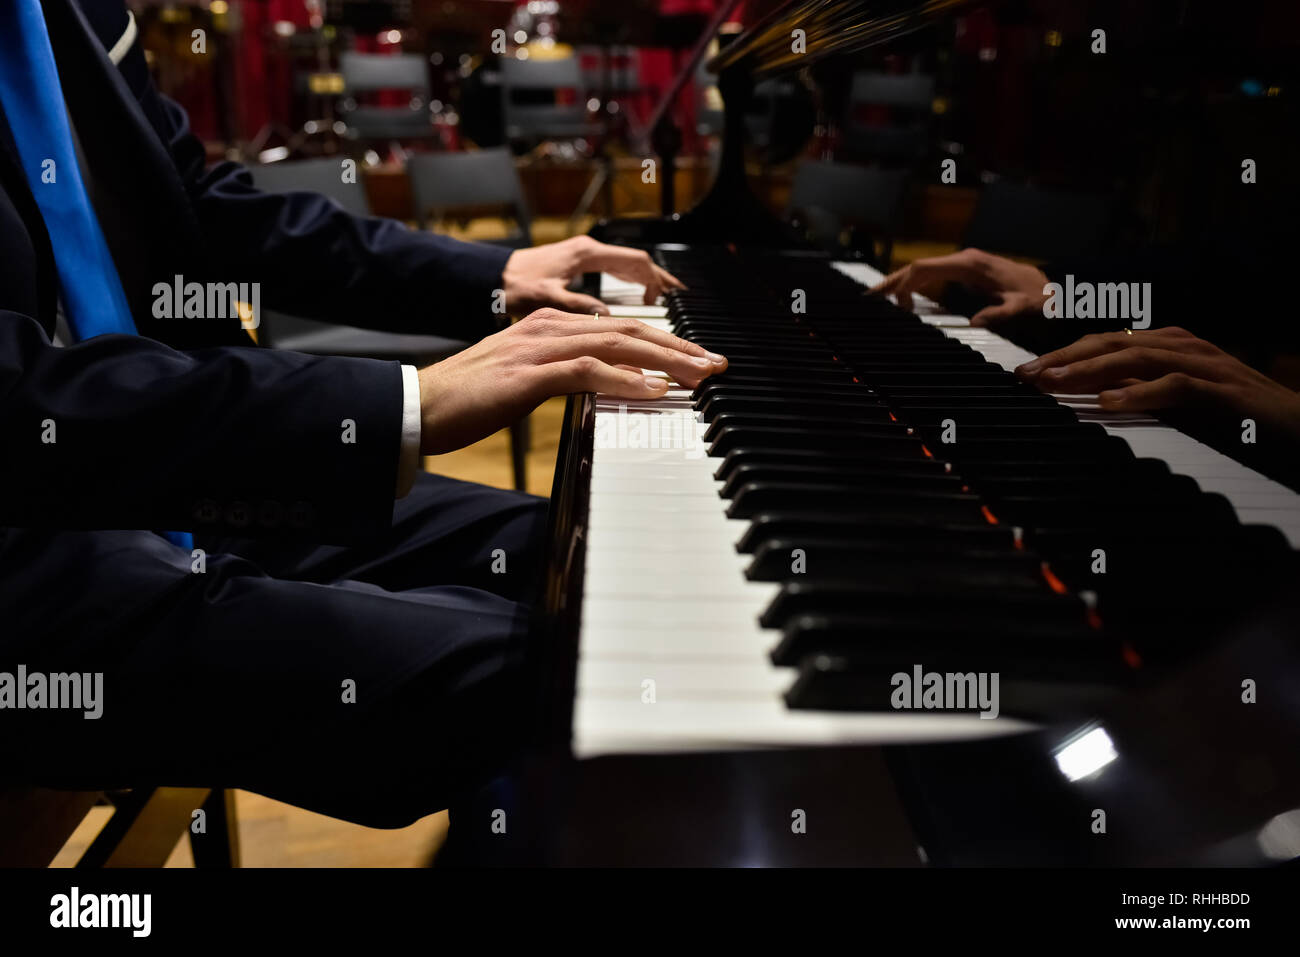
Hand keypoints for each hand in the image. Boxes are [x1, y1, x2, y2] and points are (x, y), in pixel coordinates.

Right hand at [417, 309, 725, 453]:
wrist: (418, 407)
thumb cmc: (468, 400)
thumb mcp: (526, 383)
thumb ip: (565, 378)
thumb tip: (606, 390)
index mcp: (550, 328)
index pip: (622, 331)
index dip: (665, 344)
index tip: (698, 362)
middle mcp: (550, 329)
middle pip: (629, 332)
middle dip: (679, 349)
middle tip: (716, 365)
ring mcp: (539, 348)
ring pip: (617, 346)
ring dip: (665, 361)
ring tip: (699, 376)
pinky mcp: (528, 374)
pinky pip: (586, 372)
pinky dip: (624, 380)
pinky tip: (652, 390)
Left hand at [502, 236, 684, 314]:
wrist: (487, 278)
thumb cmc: (512, 285)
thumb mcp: (545, 298)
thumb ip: (580, 306)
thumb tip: (611, 318)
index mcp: (587, 254)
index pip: (636, 263)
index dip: (658, 282)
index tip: (669, 302)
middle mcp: (589, 251)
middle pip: (639, 266)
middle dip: (662, 283)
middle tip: (683, 304)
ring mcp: (585, 258)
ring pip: (629, 269)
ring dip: (652, 284)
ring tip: (672, 304)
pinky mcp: (580, 268)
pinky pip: (617, 274)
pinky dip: (635, 286)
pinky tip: (642, 301)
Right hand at [871, 248, 1048, 325]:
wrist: (1047, 288)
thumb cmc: (1034, 297)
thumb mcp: (1020, 308)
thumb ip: (998, 314)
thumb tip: (973, 324)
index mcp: (969, 265)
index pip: (925, 269)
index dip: (903, 283)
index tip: (889, 301)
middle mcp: (963, 260)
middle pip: (917, 267)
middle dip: (891, 282)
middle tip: (867, 297)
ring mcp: (963, 264)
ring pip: (922, 270)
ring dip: (900, 284)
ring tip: (877, 300)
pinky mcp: (964, 271)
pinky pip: (932, 275)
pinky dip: (914, 285)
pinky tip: (905, 299)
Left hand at [1015, 327, 1299, 439]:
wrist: (1298, 431)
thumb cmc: (1234, 420)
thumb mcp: (1174, 406)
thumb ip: (1137, 395)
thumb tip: (1087, 398)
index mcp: (1170, 348)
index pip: (1106, 344)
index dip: (1063, 355)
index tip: (1025, 374)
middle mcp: (1184, 348)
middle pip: (1113, 343)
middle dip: (1065, 357)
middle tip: (1026, 376)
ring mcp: (1207, 366)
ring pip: (1138, 357)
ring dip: (1090, 370)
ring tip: (1053, 384)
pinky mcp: (1226, 391)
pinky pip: (1176, 386)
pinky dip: (1140, 393)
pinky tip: (1108, 404)